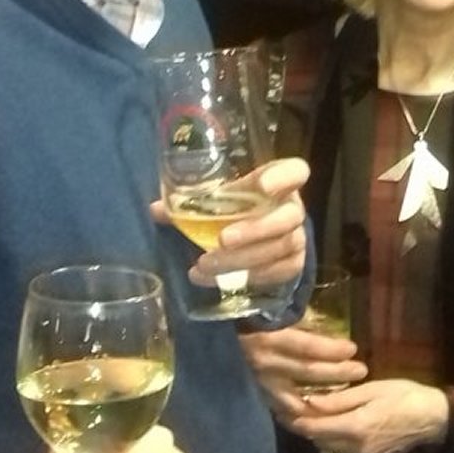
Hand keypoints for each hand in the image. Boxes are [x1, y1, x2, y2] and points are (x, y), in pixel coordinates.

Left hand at [196, 157, 310, 290]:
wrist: (261, 241)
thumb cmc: (238, 210)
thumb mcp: (219, 201)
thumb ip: (192, 202)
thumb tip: (157, 209)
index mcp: (278, 182)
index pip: (295, 172)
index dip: (283, 177)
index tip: (262, 186)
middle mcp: (292, 208)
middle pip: (287, 217)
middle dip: (255, 230)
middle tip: (222, 239)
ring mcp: (296, 237)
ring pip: (279, 249)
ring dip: (241, 259)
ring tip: (205, 265)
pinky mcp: (294, 263)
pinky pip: (277, 272)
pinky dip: (246, 277)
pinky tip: (215, 280)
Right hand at [239, 323, 366, 414]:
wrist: (209, 336)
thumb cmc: (246, 317)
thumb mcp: (268, 311)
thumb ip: (294, 317)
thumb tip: (325, 317)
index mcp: (268, 339)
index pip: (306, 347)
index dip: (331, 349)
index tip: (352, 348)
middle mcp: (263, 364)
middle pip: (307, 372)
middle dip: (337, 373)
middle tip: (361, 370)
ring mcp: (259, 384)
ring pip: (297, 398)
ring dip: (324, 398)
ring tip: (346, 394)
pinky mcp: (256, 396)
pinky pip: (284, 409)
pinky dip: (304, 411)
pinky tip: (321, 410)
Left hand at [281, 377, 448, 452]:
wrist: (433, 419)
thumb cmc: (404, 395)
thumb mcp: (371, 389)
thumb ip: (339, 399)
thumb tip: (308, 402)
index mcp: (356, 427)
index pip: (314, 427)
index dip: (295, 418)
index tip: (282, 407)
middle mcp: (357, 449)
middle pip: (318, 440)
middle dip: (306, 426)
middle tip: (296, 409)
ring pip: (328, 450)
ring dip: (320, 436)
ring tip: (318, 418)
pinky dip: (335, 444)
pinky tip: (339, 429)